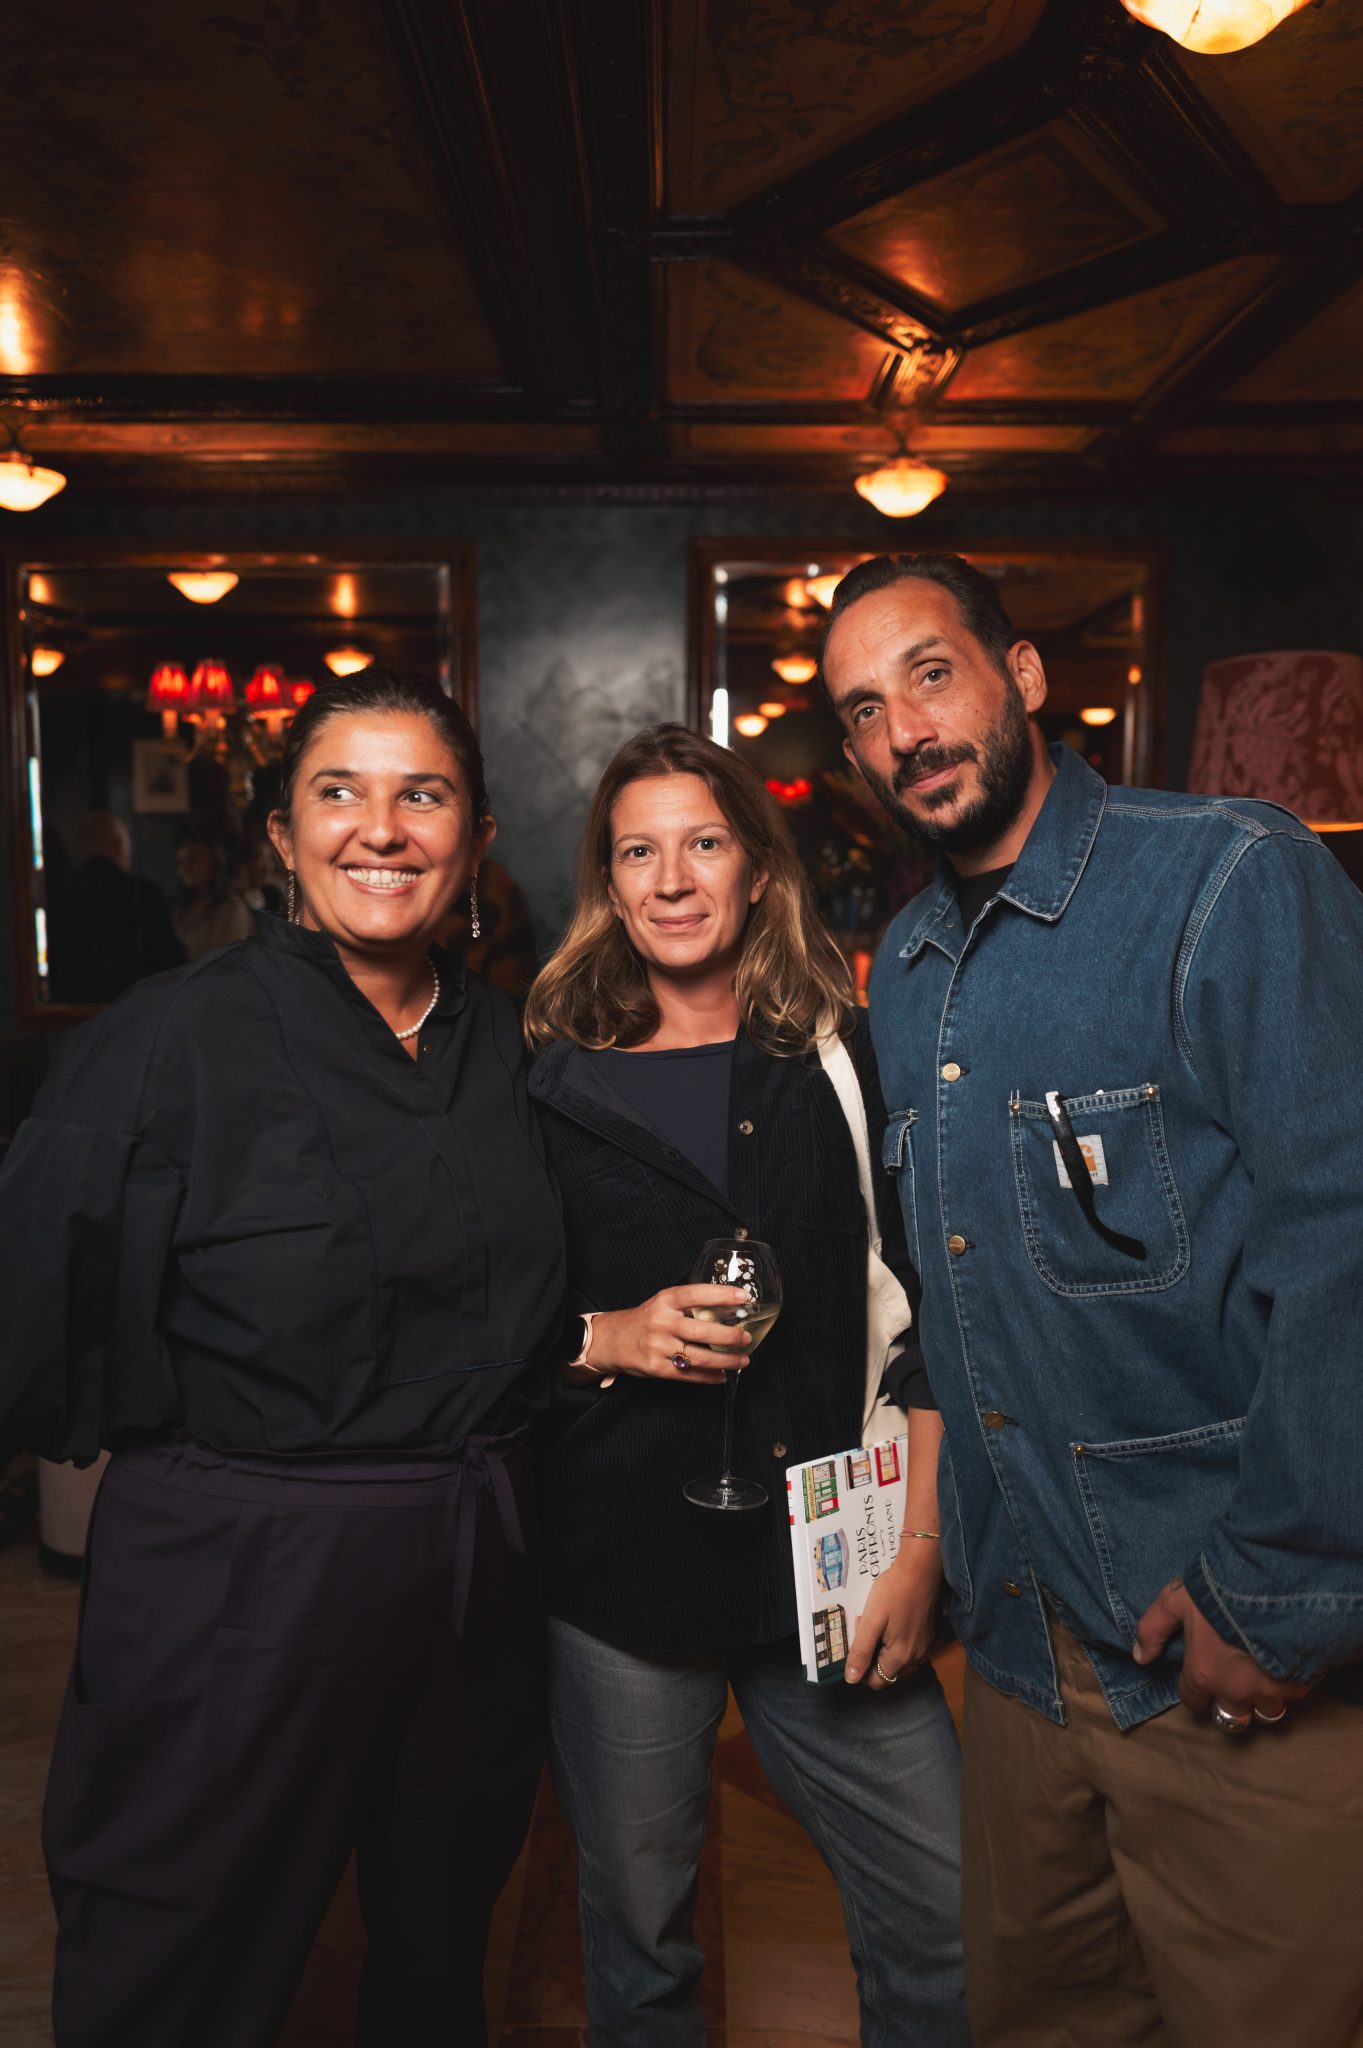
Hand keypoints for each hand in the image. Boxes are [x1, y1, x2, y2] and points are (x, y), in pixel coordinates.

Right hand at [588, 1286, 752, 1385]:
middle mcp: (661, 1322)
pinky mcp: (656, 1368)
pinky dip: (709, 1377)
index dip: (721, 1295)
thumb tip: (728, 1308)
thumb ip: (688, 1305)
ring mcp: (658, 1347)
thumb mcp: (662, 1303)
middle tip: (746, 1338)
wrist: (611, 1340)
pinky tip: (723, 1375)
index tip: (744, 1297)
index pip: (696, 1294)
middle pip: (701, 1330)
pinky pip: (688, 1375)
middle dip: (729, 1336)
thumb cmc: (645, 1319)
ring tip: (743, 1360)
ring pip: (698, 1356)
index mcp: (665, 1301)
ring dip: (725, 1361)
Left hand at [844, 1543, 941, 1690]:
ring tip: (876, 1625)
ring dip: (883, 1651)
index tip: (855, 1645)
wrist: (920, 1569)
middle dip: (871, 1657)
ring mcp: (925, 1647)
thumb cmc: (893, 1592)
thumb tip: (851, 1679)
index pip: (876, 1681)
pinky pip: (908, 1650)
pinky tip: (890, 1623)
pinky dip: (896, 1644)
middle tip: (865, 1630)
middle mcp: (916, 1658)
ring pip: (898, 1662)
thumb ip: (861, 1651)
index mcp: (900, 1657)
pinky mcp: (928, 1636)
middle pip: (887, 1672)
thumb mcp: (872, 1620)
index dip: (861, 1670)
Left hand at [1133, 1579, 1312, 1722]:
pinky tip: (1288, 1662)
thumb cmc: (1220, 1591)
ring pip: (1267, 1712)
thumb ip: (1153, 1628)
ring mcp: (1269, 1692)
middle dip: (1231, 1706)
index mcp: (1203, 1674)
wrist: (1274, 1586)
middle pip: (1232, 1718)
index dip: (1195, 1694)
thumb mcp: (1176, 1600)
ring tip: (1264, 1678)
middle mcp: (1235, 1692)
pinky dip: (1289, 1683)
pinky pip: (1294, 1695)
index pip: (1193, 1701)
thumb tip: (1139, 1657)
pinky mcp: (1300, 1685)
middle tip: (1234, 1685)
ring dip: (1263, 1699)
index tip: (1200, 1684)